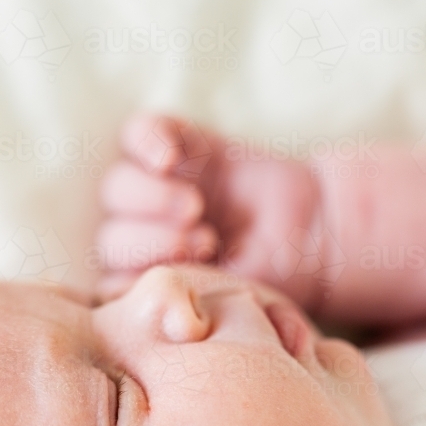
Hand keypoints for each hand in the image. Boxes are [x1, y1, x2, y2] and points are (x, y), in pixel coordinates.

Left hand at [95, 114, 325, 306]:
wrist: (314, 232)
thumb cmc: (273, 273)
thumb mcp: (232, 293)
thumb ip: (184, 289)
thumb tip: (126, 287)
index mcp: (149, 278)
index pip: (113, 281)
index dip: (140, 277)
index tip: (187, 274)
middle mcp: (144, 234)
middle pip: (111, 235)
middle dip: (150, 241)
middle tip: (202, 242)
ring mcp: (156, 188)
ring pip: (118, 186)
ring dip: (150, 197)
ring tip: (194, 205)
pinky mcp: (176, 145)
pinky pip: (138, 133)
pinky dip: (149, 139)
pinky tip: (173, 157)